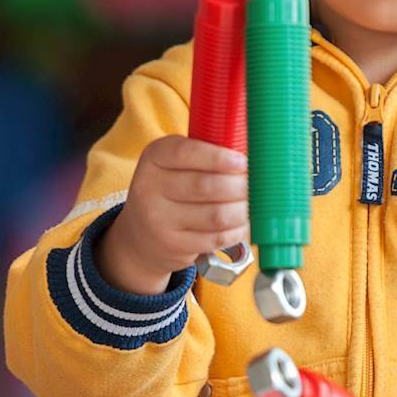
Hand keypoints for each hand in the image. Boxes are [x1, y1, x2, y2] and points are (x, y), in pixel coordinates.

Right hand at [96, 135, 247, 293]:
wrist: (140, 236)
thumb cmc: (170, 191)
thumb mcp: (175, 165)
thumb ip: (205, 154)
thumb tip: (252, 150)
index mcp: (153, 158)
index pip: (185, 153)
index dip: (219, 158)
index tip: (243, 162)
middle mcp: (149, 188)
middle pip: (206, 186)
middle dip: (240, 186)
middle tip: (256, 185)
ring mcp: (158, 220)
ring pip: (216, 215)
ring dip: (243, 210)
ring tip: (253, 203)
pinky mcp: (172, 245)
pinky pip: (215, 238)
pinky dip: (236, 230)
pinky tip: (241, 223)